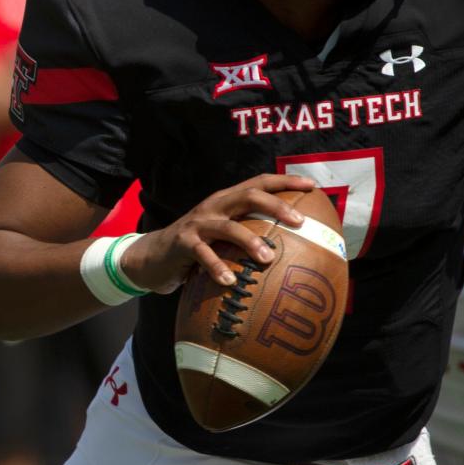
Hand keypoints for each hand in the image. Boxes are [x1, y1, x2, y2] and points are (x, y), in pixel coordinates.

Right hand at [120, 173, 314, 293]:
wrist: (151, 256)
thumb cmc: (198, 248)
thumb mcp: (223, 235)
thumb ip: (248, 233)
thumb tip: (291, 248)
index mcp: (227, 200)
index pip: (260, 182)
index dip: (286, 181)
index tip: (312, 186)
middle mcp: (214, 206)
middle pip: (249, 196)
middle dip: (276, 206)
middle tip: (299, 221)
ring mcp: (198, 223)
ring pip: (228, 226)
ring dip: (250, 241)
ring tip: (268, 258)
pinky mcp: (182, 243)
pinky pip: (203, 254)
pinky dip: (217, 268)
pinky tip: (230, 283)